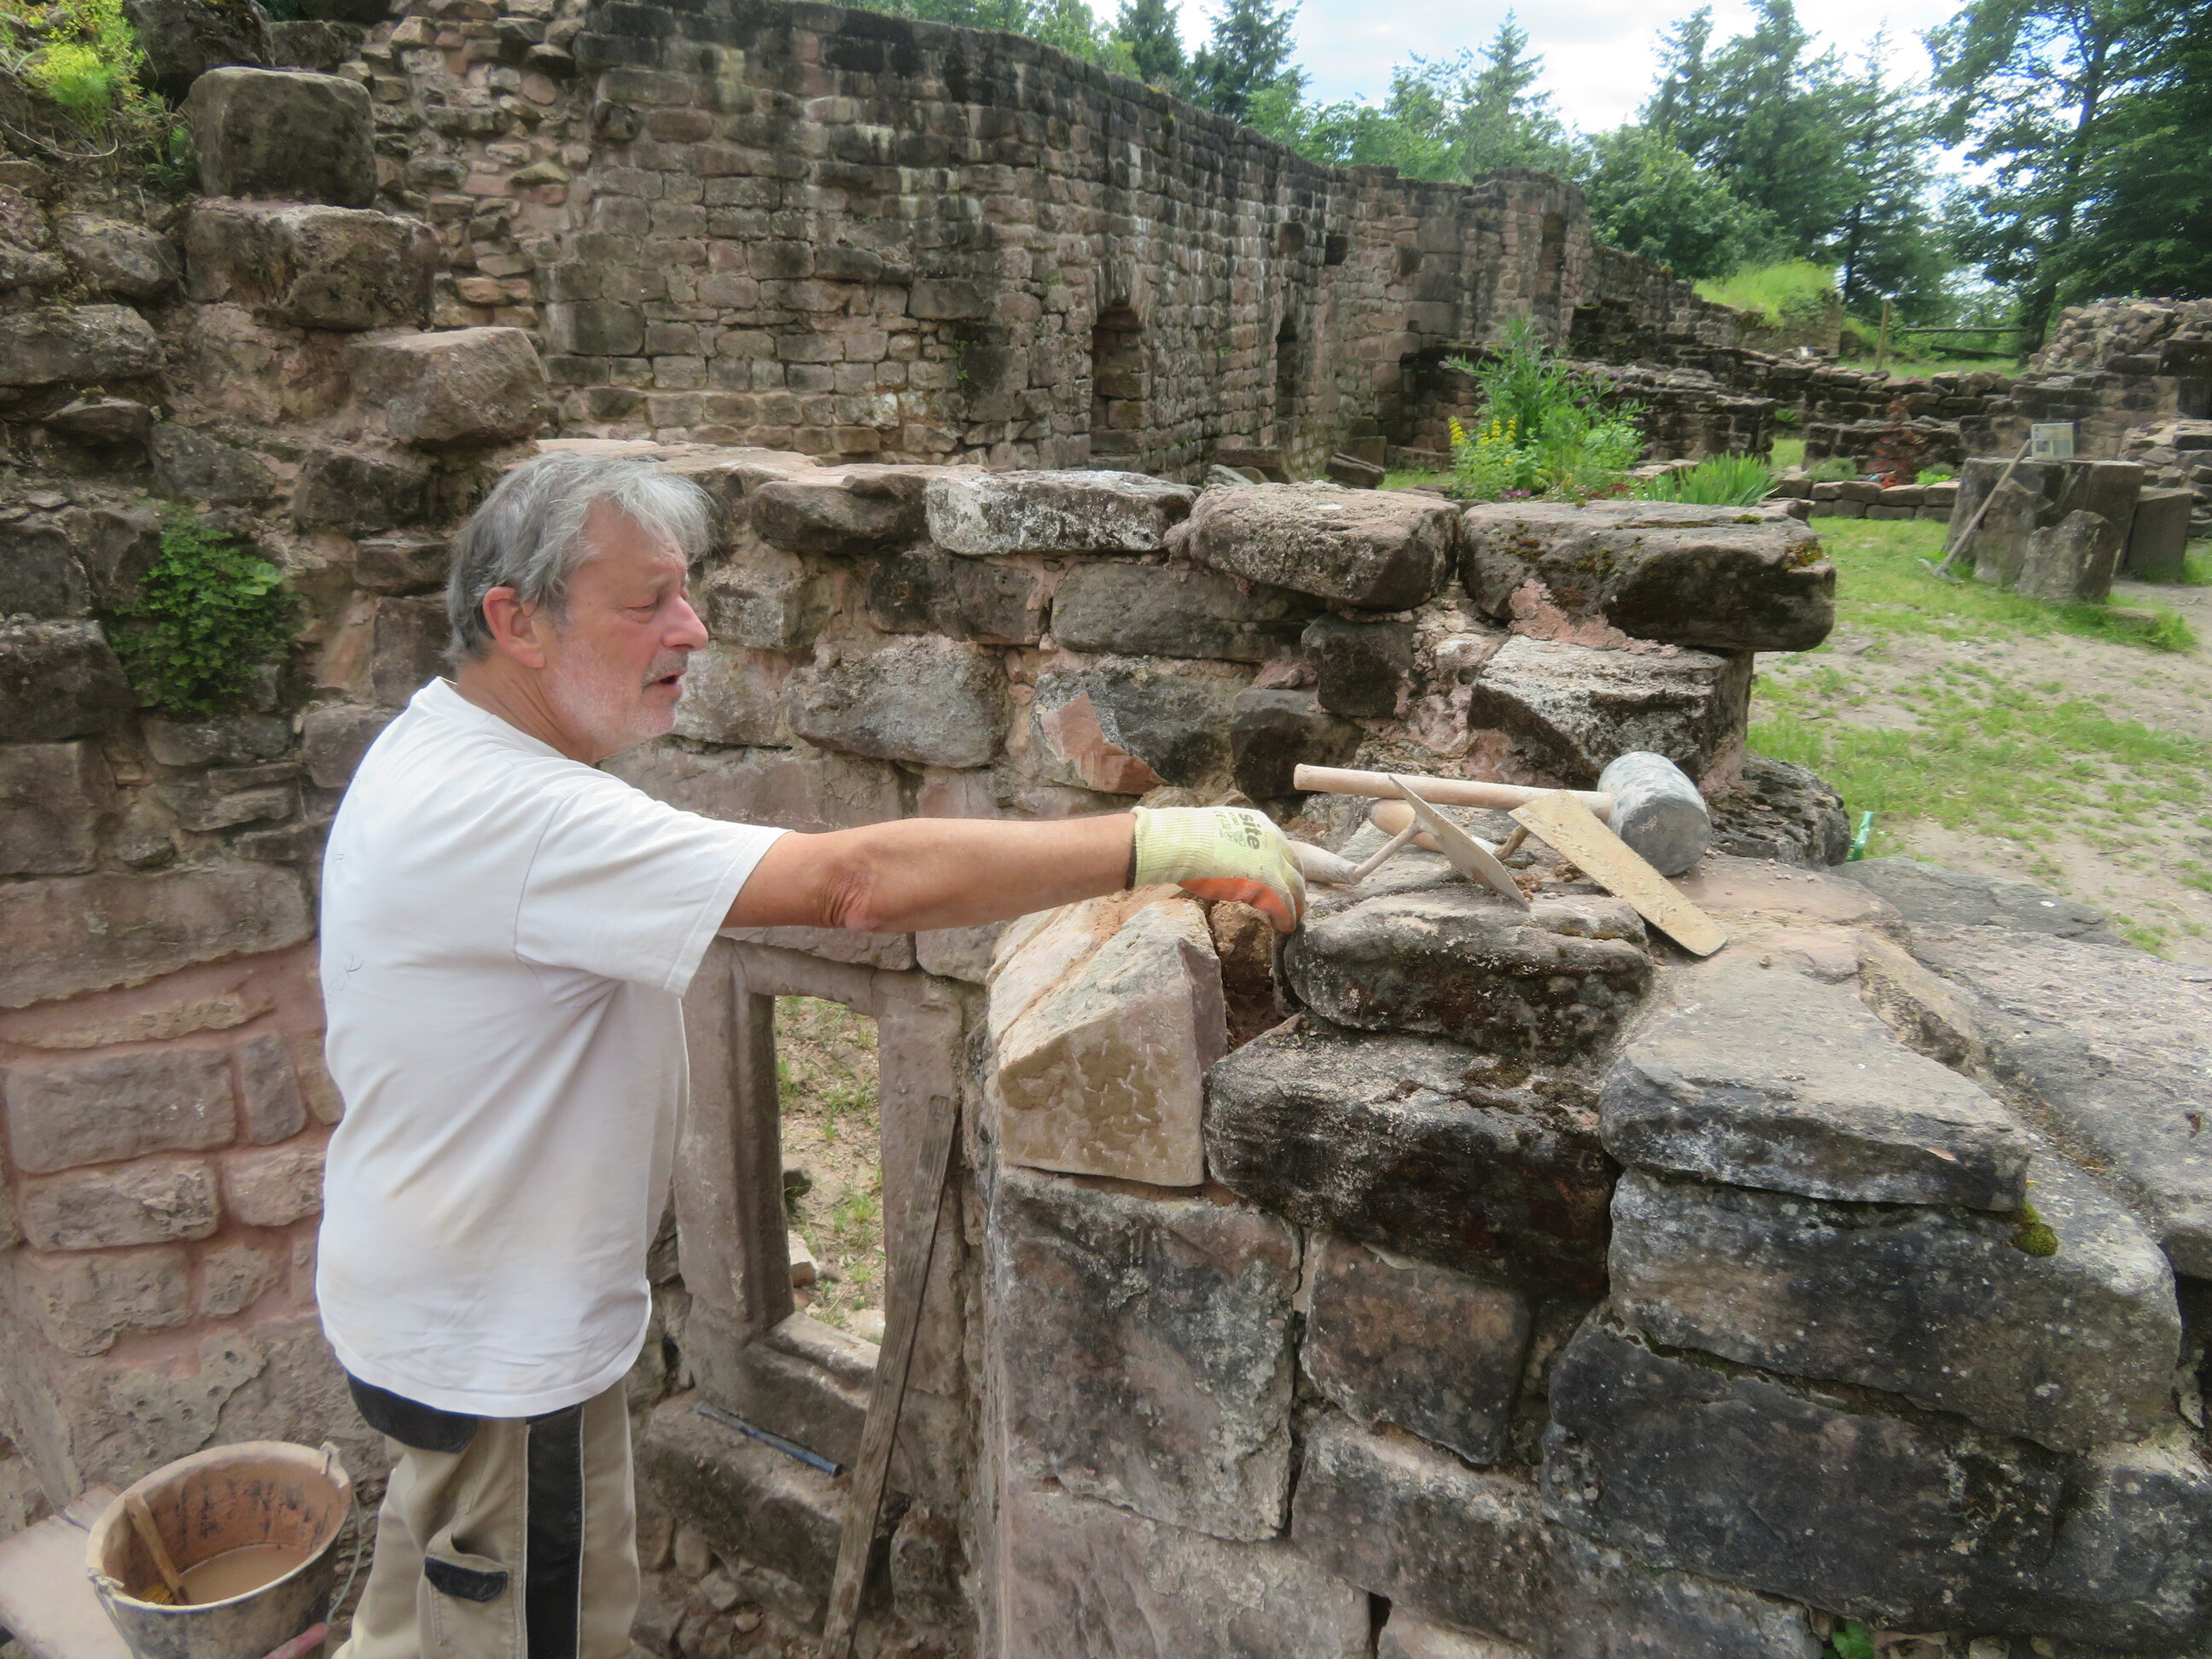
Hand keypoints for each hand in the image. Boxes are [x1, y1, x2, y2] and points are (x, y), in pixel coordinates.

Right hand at [1130, 806, 1307, 932]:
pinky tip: (1282, 927)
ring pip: (1294, 888)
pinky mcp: (1270, 883)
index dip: (1283, 866)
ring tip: (1291, 920)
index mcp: (1259, 823)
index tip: (1281, 878)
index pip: (1280, 847)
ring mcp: (1273, 861)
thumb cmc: (1184, 838)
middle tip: (1295, 902)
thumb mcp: (1215, 832)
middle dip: (1296, 887)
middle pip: (1294, 867)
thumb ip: (1227, 842)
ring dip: (1295, 906)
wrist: (1181, 843)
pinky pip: (1284, 905)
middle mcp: (1272, 839)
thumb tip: (1218, 855)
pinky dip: (1286, 918)